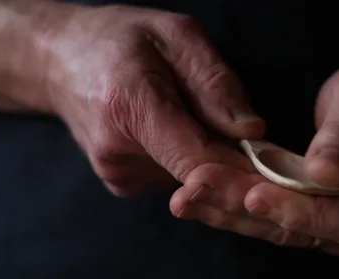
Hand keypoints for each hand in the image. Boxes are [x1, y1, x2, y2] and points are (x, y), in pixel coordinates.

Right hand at [42, 5, 264, 195]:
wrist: (59, 62)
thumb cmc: (119, 40)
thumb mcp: (175, 35)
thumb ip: (215, 82)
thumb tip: (252, 131)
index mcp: (130, 107)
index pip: (198, 159)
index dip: (244, 172)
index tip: (279, 174)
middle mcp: (119, 152)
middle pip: (200, 173)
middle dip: (234, 160)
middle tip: (250, 135)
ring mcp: (117, 173)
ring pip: (190, 177)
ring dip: (208, 154)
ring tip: (190, 114)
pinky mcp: (122, 183)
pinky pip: (174, 176)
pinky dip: (187, 158)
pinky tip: (173, 130)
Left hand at [172, 60, 338, 254]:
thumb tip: (325, 176)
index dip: (300, 209)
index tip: (253, 195)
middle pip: (304, 230)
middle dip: (243, 211)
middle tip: (192, 194)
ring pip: (282, 230)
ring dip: (229, 213)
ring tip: (184, 199)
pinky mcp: (319, 223)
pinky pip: (276, 221)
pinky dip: (236, 209)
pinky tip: (199, 199)